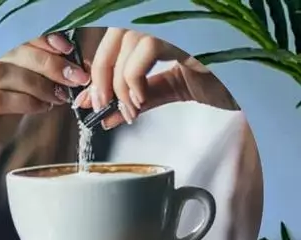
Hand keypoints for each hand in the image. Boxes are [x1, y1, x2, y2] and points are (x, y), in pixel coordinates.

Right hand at [0, 32, 90, 180]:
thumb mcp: (21, 97)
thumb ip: (40, 80)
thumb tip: (74, 68)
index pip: (16, 39)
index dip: (44, 41)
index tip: (69, 51)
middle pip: (11, 52)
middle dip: (48, 62)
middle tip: (74, 77)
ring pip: (2, 73)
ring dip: (37, 83)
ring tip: (58, 96)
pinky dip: (23, 102)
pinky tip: (40, 108)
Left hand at [76, 28, 238, 128]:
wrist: (252, 86)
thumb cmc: (222, 81)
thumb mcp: (171, 90)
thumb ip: (139, 98)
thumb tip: (106, 115)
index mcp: (160, 31)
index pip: (114, 41)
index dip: (97, 70)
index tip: (90, 99)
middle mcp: (165, 22)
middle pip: (113, 37)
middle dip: (101, 75)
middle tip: (100, 105)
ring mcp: (176, 24)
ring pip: (126, 44)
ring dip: (119, 83)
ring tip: (128, 109)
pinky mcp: (185, 33)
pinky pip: (145, 48)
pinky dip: (134, 78)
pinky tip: (140, 100)